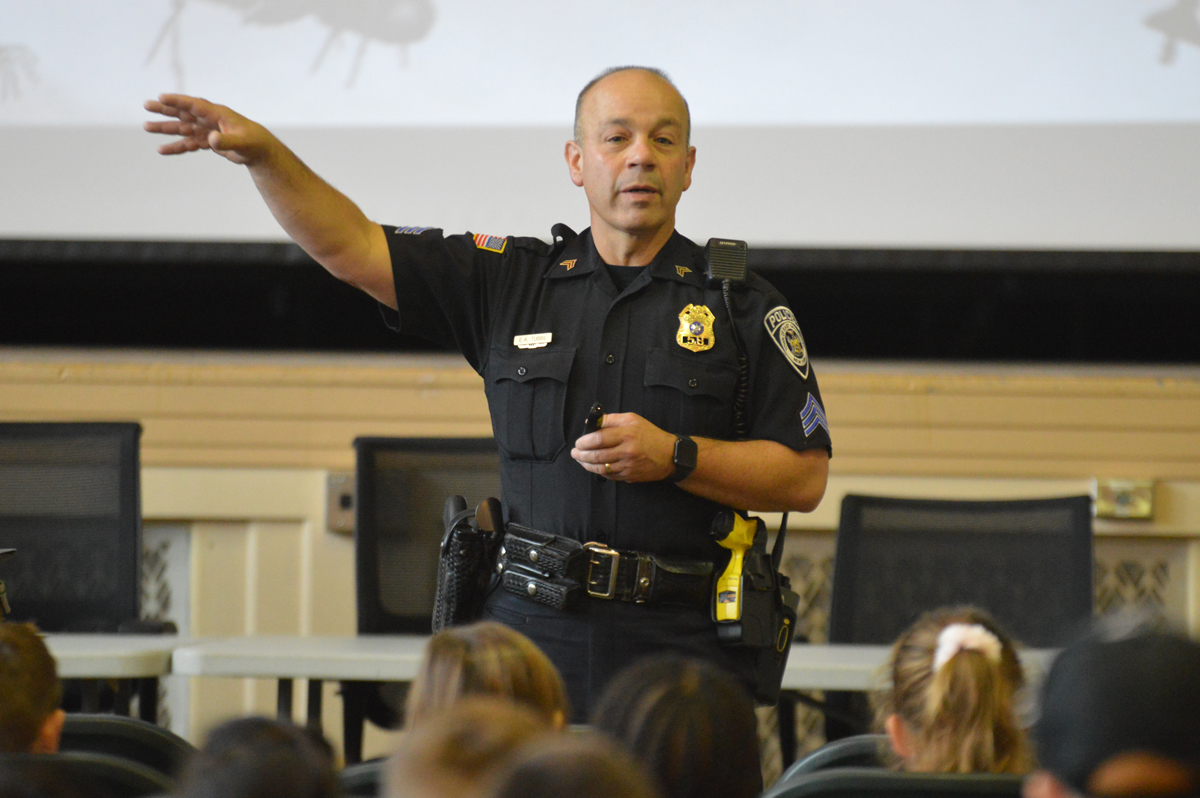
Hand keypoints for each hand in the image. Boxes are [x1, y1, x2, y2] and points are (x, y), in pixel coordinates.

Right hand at [143, 94, 270, 164]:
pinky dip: (176, 147)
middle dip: (165, 109)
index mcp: (218, 114)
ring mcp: (207, 130)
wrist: (260, 151)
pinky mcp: (208, 141)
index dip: (179, 101)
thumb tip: (212, 139)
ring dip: (165, 128)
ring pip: (183, 128)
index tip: (162, 97)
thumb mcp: (242, 143)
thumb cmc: (254, 143)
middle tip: (146, 105)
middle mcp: (210, 120)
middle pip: (184, 113)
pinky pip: (188, 143)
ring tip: (146, 127)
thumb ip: (226, 142)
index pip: (194, 105)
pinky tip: (162, 150)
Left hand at [571, 412, 676, 481]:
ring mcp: (628, 466)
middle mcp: (627, 451)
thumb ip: (611, 419)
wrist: (670, 455)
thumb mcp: (633, 419)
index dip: (585, 441)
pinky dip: (599, 471)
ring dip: (587, 465)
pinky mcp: (630, 476)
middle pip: (597, 455)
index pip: (599, 438)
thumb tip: (592, 422)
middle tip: (574, 453)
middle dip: (582, 455)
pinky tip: (594, 467)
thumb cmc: (650, 434)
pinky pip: (609, 475)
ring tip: (580, 460)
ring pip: (601, 468)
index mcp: (627, 434)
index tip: (578, 442)